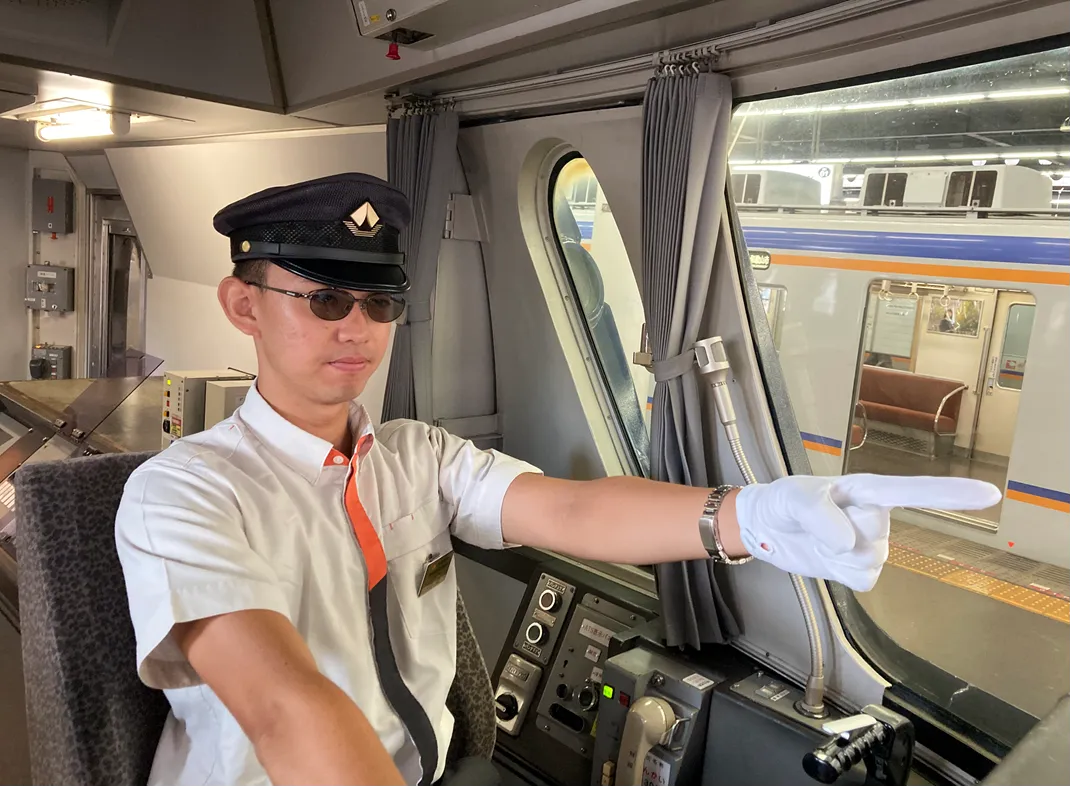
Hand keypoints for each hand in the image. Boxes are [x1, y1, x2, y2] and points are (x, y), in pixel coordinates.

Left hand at [734, 474, 1001, 590]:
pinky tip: (826, 557)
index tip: (990, 494)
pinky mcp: (858, 569)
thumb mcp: (794, 498)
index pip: (914, 491)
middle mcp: (877, 516)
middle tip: (815, 521)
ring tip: (819, 537)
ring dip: (840, 555)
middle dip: (845, 533)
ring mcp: (871, 545)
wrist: (765, 527)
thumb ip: (819, 513)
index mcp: (868, 489)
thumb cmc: (784, 501)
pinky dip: (840, 573)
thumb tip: (848, 542)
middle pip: (878, 536)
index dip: (951, 493)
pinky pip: (863, 580)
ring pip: (872, 561)